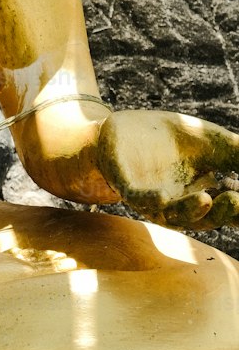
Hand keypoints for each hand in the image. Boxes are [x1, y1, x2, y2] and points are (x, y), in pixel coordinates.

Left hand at [97, 108, 238, 227]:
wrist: (122, 131)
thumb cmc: (170, 139)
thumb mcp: (211, 141)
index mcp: (204, 198)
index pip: (229, 212)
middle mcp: (181, 207)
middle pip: (205, 218)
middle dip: (223, 213)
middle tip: (236, 200)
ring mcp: (152, 200)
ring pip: (173, 215)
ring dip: (190, 210)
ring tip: (206, 198)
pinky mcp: (126, 186)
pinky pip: (137, 199)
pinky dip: (148, 201)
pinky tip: (161, 199)